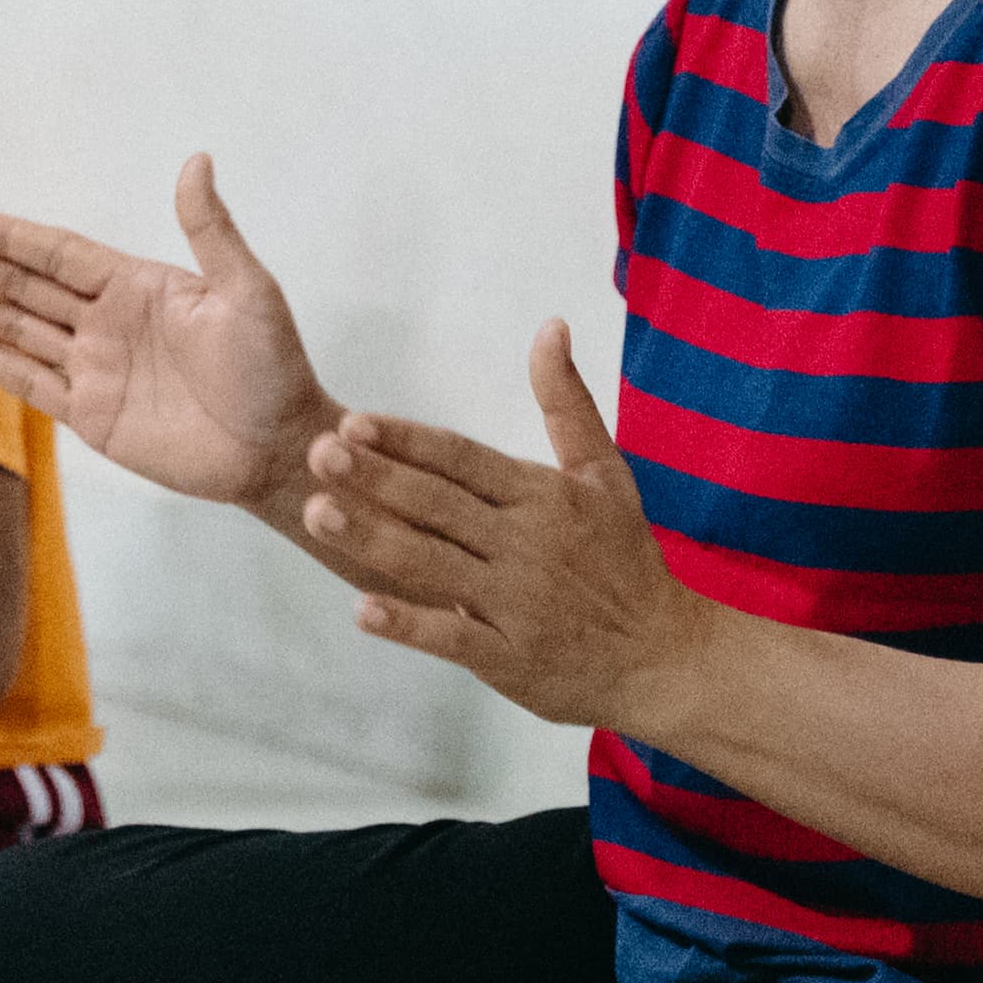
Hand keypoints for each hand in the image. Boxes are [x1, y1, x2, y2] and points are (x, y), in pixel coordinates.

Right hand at [0, 155, 337, 517]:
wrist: (280, 449)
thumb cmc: (275, 369)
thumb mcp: (248, 292)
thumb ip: (211, 231)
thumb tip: (196, 160)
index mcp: (139, 287)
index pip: (60, 255)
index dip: (12, 239)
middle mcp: (109, 323)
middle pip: (25, 287)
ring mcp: (97, 370)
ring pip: (18, 332)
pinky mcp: (93, 416)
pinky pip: (33, 384)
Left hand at [304, 320, 709, 730]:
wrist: (664, 656)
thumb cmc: (625, 559)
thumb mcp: (604, 474)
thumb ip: (566, 403)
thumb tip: (550, 325)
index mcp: (543, 495)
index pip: (463, 458)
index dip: (408, 439)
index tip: (354, 422)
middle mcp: (526, 543)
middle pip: (439, 504)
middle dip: (378, 478)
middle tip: (320, 453)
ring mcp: (517, 602)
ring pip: (434, 563)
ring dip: (373, 539)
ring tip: (318, 514)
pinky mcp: (510, 657)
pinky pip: (453, 637)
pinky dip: (409, 625)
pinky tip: (362, 611)